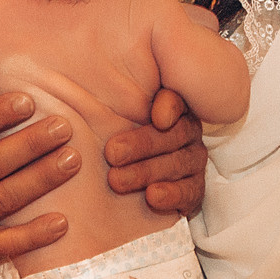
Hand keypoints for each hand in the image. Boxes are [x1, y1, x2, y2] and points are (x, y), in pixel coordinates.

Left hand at [104, 89, 205, 215]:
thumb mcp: (111, 121)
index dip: (169, 107)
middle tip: (111, 154)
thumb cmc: (117, 144)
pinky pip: (189, 192)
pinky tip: (152, 197)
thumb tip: (85, 81)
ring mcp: (193, 161)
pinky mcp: (194, 190)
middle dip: (141, 144)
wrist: (130, 188)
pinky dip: (171, 195)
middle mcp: (187, 132)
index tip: (156, 117)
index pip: (175, 101)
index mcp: (170, 109)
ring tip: (117, 181)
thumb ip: (111, 106)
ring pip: (178, 164)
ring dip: (146, 172)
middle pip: (173, 134)